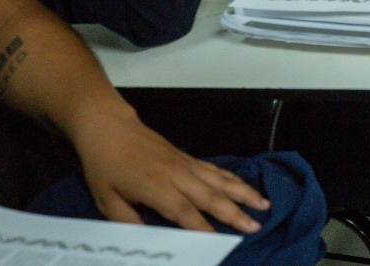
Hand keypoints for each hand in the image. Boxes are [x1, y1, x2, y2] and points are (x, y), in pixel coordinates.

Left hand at [70, 106, 267, 233]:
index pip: (184, 212)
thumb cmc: (105, 165)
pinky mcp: (188, 158)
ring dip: (243, 193)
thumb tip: (146, 237)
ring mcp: (186, 164)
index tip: (220, 242)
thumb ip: (126, 220)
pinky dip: (233, 179)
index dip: (202, 228)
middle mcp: (176, 175)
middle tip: (255, 226)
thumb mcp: (105, 198)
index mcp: (155, 187)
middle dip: (235, 213)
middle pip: (211, 196)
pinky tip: (245, 186)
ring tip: (264, 204)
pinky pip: (216, 170)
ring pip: (220, 180)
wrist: (110, 129)